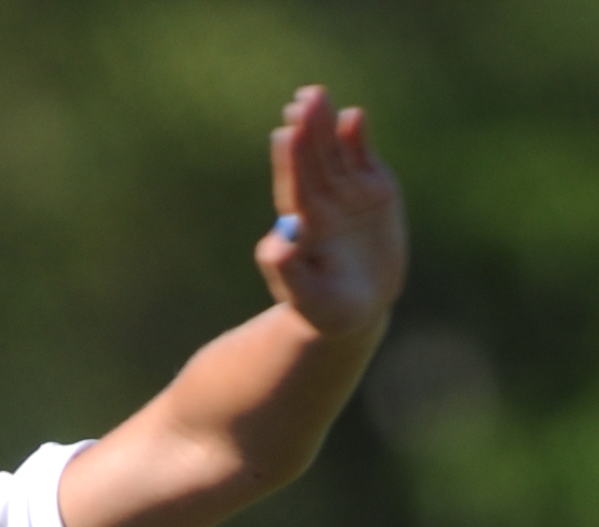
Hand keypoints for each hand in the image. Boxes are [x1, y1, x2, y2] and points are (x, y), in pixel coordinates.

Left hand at [255, 86, 405, 337]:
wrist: (358, 306)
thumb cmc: (326, 310)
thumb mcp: (311, 300)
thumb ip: (291, 275)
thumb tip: (275, 247)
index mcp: (300, 227)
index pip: (293, 188)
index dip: (290, 162)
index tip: (285, 135)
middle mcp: (319, 202)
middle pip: (311, 162)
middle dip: (306, 132)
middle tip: (300, 101)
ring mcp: (345, 191)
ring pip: (334, 153)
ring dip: (325, 124)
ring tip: (316, 95)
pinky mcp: (372, 187)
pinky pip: (363, 157)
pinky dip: (358, 138)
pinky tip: (353, 118)